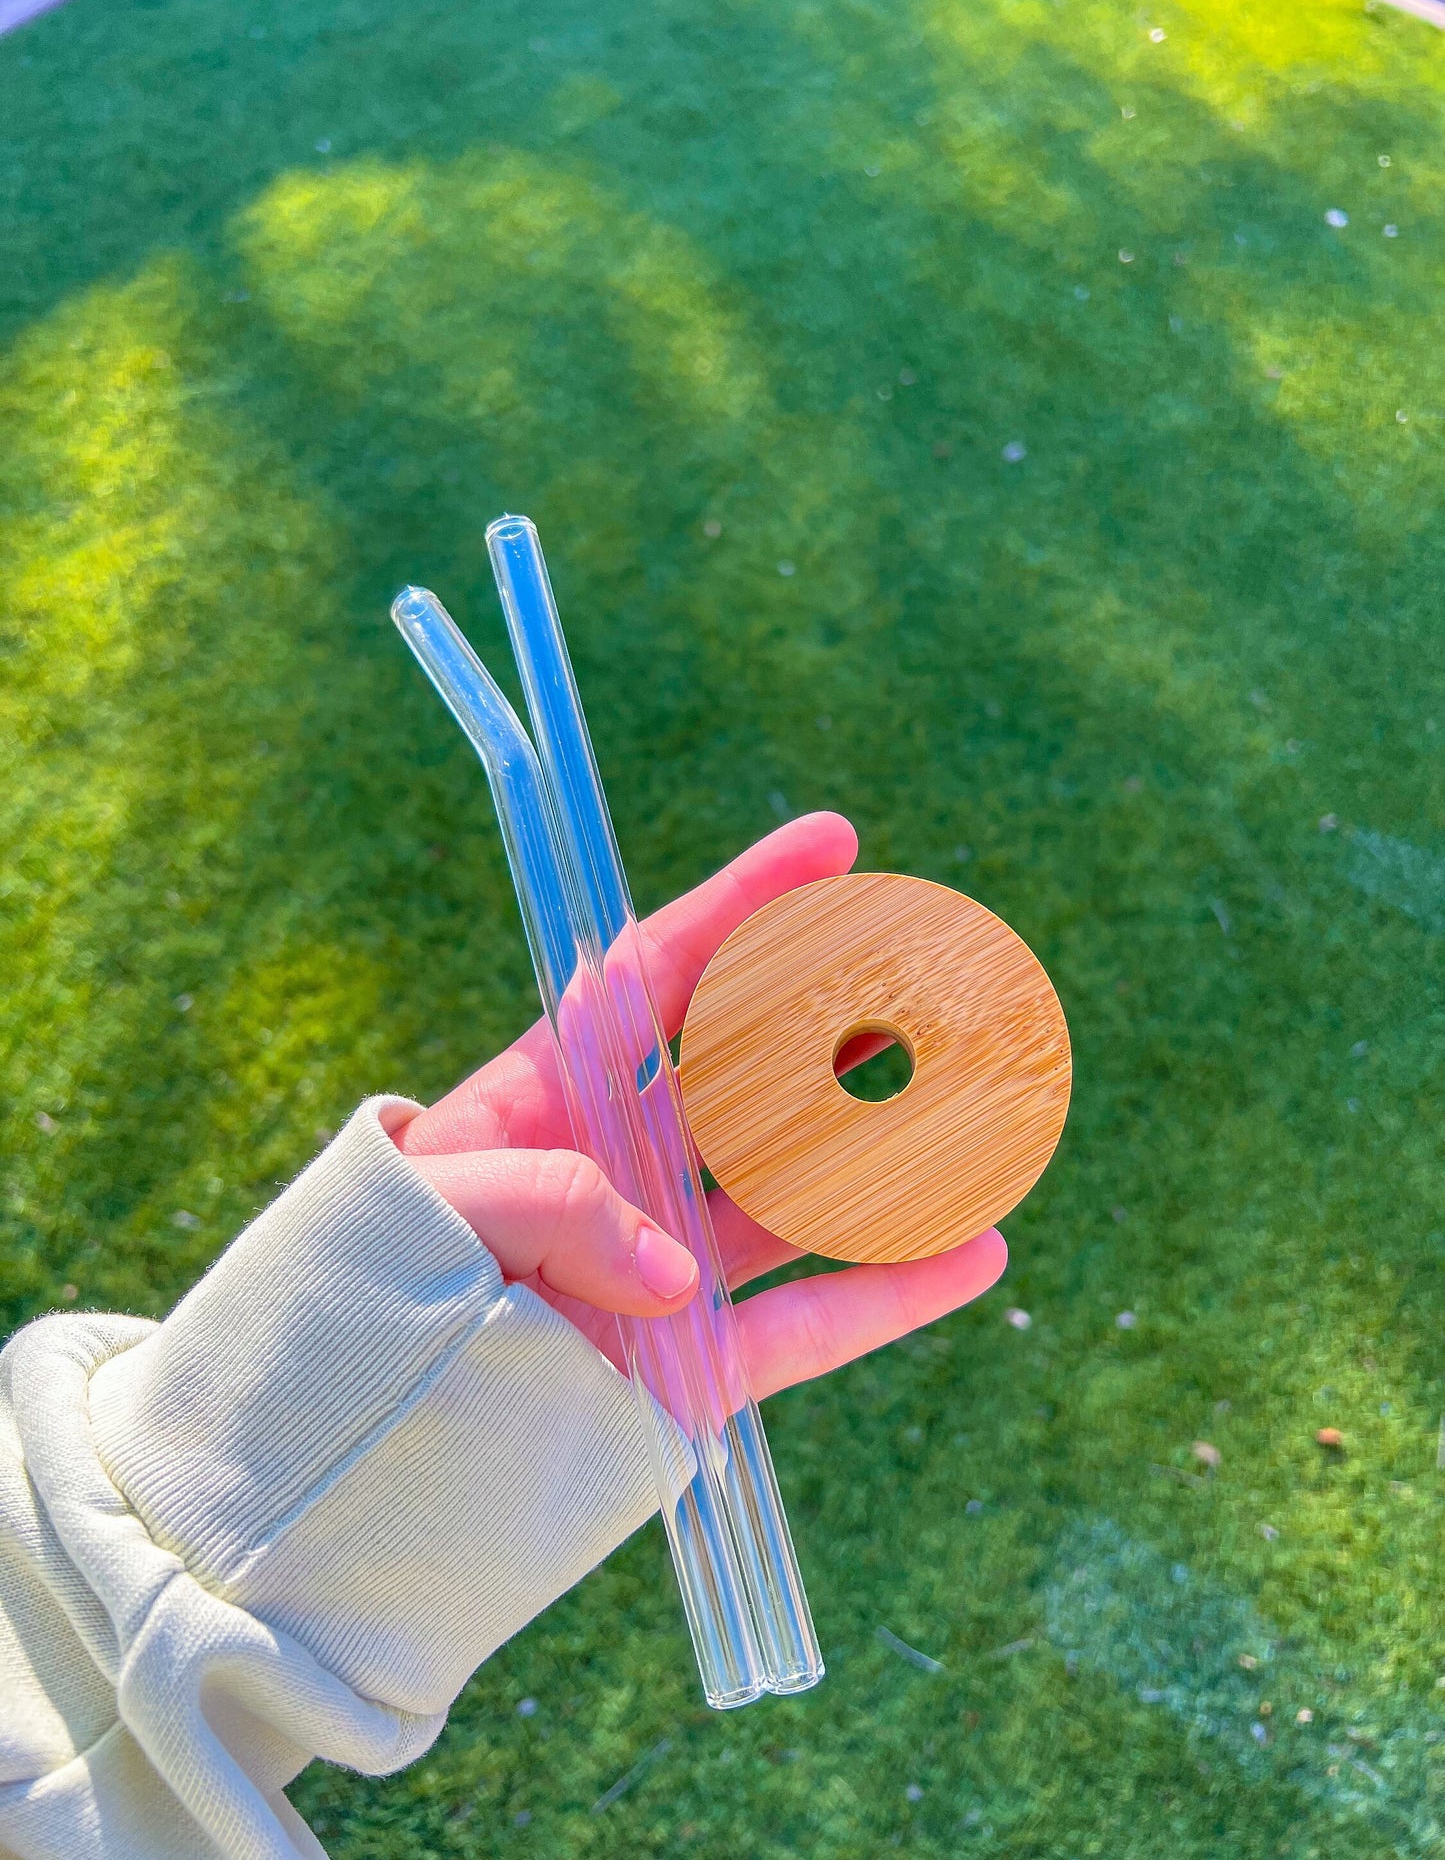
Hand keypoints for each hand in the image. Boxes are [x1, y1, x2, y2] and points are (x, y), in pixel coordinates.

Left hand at [392, 813, 1006, 1397]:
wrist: (347, 1447)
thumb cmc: (364, 1296)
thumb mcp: (436, 1208)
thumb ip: (557, 1203)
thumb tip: (677, 1269)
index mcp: (545, 1100)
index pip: (659, 979)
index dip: (743, 906)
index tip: (830, 845)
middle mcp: (621, 1173)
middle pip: (754, 1075)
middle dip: (838, 1020)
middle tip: (929, 976)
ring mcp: (663, 1268)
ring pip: (802, 1196)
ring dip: (893, 1156)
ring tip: (989, 1109)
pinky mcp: (690, 1367)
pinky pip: (806, 1326)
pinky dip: (888, 1294)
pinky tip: (974, 1253)